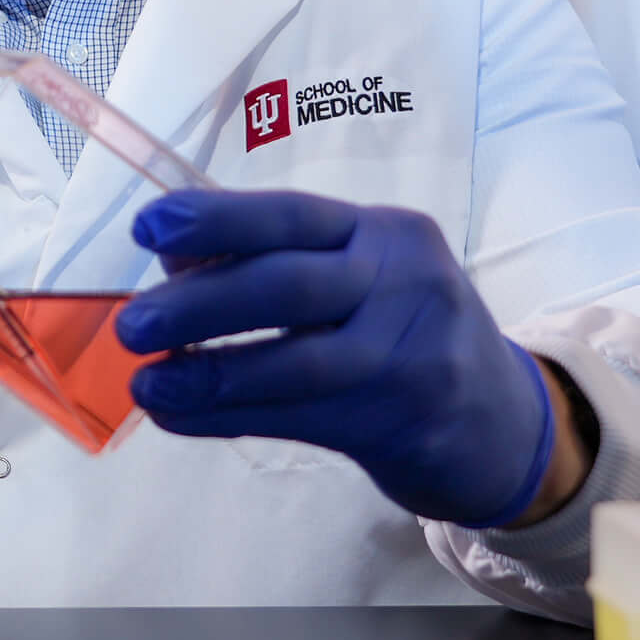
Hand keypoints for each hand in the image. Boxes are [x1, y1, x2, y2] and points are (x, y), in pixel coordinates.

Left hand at [117, 189, 563, 528]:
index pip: (293, 216)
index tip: (150, 226)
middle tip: (133, 323)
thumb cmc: (408, 333)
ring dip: (209, 372)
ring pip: (292, 361)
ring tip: (146, 382)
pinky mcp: (398, 422)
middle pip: (288, 285)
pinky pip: (293, 416)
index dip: (217, 218)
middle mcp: (403, 284)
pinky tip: (176, 415)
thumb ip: (283, 261)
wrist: (506, 423)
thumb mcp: (365, 277)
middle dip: (201, 303)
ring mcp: (407, 356)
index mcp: (386, 234)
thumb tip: (174, 257)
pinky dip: (225, 415)